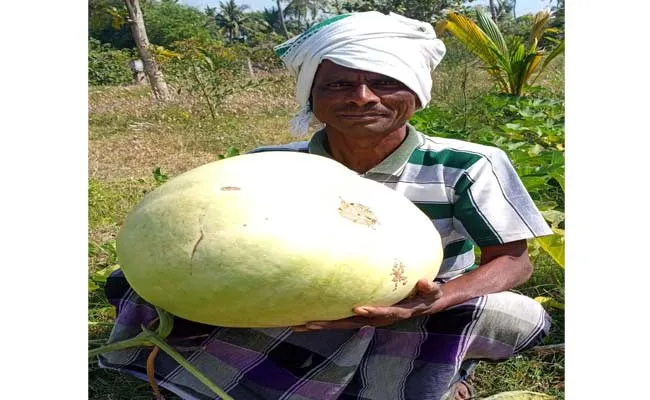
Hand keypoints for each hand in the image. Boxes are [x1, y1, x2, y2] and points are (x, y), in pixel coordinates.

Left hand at [292, 278, 442, 331]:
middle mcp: (378, 318)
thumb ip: (429, 288)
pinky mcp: (363, 315)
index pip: (381, 313)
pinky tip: (308, 319)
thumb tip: (423, 283)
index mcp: (394, 313)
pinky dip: (326, 319)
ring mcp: (369, 318)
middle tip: (309, 323)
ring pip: (343, 323)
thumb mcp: (433, 292)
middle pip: (352, 323)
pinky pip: (343, 318)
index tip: (358, 308)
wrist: (425, 304)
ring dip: (322, 324)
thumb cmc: (428, 295)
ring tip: (299, 324)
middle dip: (331, 323)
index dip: (371, 311)